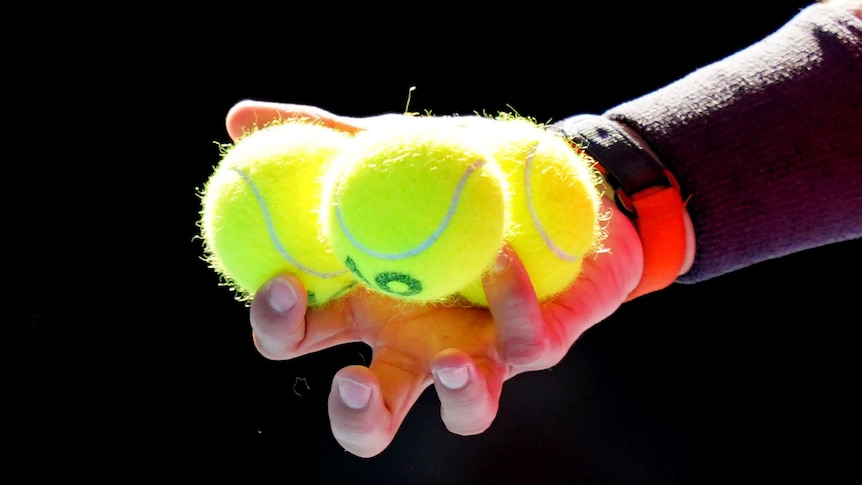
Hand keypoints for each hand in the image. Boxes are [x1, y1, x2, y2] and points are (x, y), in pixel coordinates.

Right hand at [225, 100, 686, 456]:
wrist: (541, 168)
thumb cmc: (450, 167)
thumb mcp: (381, 144)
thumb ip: (318, 138)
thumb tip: (236, 118)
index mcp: (361, 306)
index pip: (301, 337)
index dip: (279, 325)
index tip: (282, 285)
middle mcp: (415, 345)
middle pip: (372, 415)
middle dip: (355, 414)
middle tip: (352, 380)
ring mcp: (478, 351)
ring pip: (465, 412)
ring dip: (458, 396)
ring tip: (451, 363)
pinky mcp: (537, 344)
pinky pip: (524, 339)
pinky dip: (512, 300)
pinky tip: (502, 256)